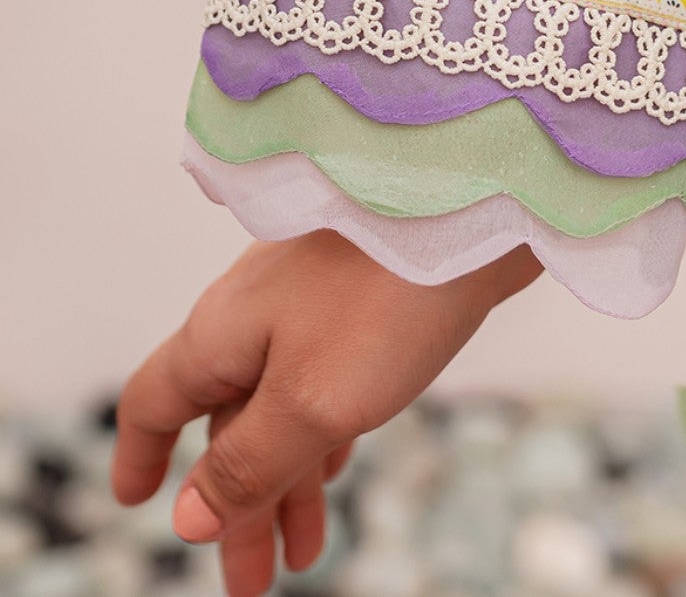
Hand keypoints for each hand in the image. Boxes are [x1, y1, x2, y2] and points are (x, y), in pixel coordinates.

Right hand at [111, 231, 540, 596]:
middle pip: (225, 421)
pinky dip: (322, 431)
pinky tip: (337, 464)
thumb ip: (249, 462)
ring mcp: (311, 299)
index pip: (155, 401)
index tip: (137, 504)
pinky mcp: (366, 294)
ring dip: (287, 478)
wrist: (474, 201)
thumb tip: (187, 519)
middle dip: (236, 505)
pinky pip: (324, 377)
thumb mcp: (311, 401)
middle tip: (252, 583)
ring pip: (280, 402)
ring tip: (304, 552)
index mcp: (222, 334)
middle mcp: (255, 312)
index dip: (142, 455)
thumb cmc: (385, 295)